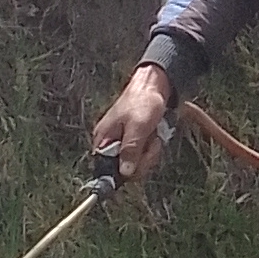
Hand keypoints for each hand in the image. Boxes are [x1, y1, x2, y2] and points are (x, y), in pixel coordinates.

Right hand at [90, 63, 174, 195]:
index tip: (138, 163)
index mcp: (103, 139)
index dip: (124, 171)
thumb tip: (124, 173)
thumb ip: (130, 150)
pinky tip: (155, 135)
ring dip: (150, 152)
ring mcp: (123, 142)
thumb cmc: (143, 101)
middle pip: (124, 170)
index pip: (106, 170)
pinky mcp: (135, 141)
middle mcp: (110, 143)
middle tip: (150, 142)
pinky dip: (152, 148)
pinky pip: (143, 155)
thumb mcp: (138, 127)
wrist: (155, 84)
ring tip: (153, 136)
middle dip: (143, 159)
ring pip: (137, 164)